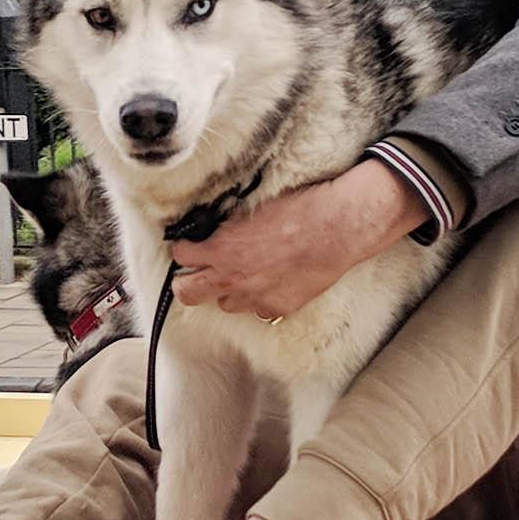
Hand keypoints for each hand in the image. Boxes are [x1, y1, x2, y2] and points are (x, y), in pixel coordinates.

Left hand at [170, 160, 427, 320]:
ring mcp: (255, 298)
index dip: (184, 249)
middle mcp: (233, 279)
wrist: (337, 228)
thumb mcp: (253, 210)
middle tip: (193, 273)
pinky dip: (258, 298)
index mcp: (221, 250)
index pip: (181, 256)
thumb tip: (215, 231)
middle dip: (186, 282)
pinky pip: (257, 310)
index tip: (189, 247)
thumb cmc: (299, 209)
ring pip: (224, 304)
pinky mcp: (278, 308)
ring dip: (227, 291)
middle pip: (187, 293)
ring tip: (241, 277)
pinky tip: (270, 282)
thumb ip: (228, 228)